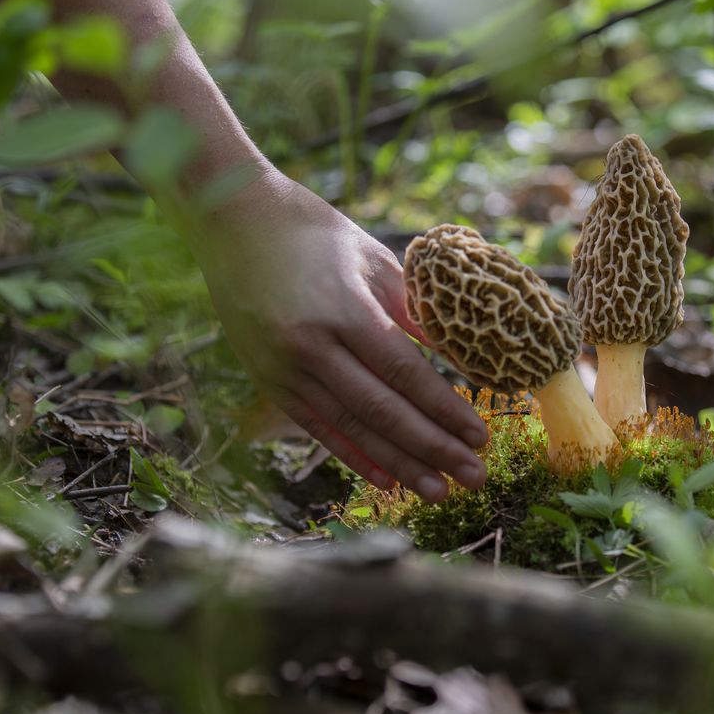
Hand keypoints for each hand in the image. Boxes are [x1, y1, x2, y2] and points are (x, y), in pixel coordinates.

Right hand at [189, 169, 488, 501]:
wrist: (233, 221)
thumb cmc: (313, 232)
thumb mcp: (372, 258)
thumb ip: (413, 311)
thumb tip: (458, 359)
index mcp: (342, 309)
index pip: (404, 372)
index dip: (444, 409)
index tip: (479, 436)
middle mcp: (309, 346)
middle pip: (382, 410)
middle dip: (432, 448)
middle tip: (475, 477)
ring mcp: (283, 368)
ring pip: (351, 428)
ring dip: (399, 464)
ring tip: (439, 491)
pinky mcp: (267, 381)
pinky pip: (318, 428)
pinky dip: (354, 456)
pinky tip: (388, 481)